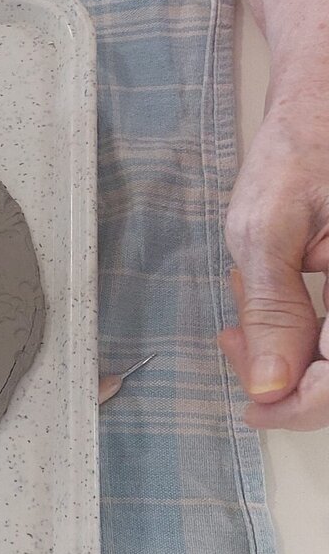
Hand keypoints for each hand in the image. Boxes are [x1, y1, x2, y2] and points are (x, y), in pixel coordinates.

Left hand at [217, 94, 328, 428]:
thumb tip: (270, 386)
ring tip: (250, 318)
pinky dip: (313, 329)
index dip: (302, 408)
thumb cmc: (304, 146)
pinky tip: (276, 303)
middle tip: (239, 343)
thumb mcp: (268, 228)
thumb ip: (273, 309)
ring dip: (301, 352)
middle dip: (295, 374)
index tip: (255, 407)